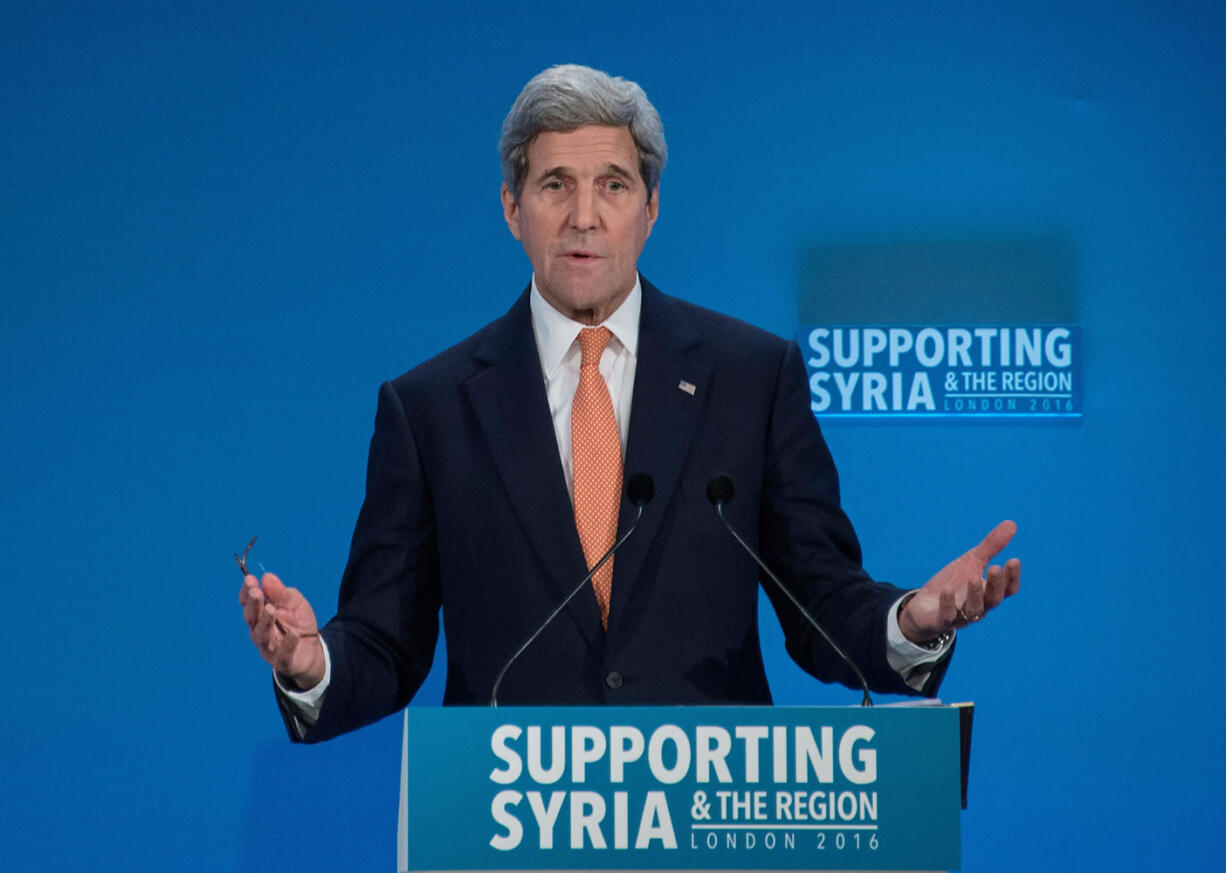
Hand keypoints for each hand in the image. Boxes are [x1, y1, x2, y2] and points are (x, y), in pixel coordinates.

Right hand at [239, 572, 325, 689]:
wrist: (312, 651)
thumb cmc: (299, 623)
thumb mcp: (295, 603)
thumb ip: (281, 593)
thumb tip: (267, 577)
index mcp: (260, 615)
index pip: (248, 603)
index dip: (247, 592)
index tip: (249, 579)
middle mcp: (260, 631)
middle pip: (252, 619)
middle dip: (253, 605)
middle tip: (256, 592)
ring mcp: (269, 648)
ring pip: (262, 636)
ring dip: (265, 622)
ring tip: (271, 609)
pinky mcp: (283, 661)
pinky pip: (283, 654)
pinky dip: (288, 643)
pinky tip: (293, 632)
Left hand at [898, 520, 1020, 643]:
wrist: (924, 606)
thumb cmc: (954, 583)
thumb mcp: (971, 562)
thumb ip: (991, 547)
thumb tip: (1012, 523)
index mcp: (988, 593)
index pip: (1007, 589)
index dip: (1012, 577)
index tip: (1014, 560)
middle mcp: (979, 607)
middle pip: (993, 599)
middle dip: (995, 584)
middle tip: (995, 568)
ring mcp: (960, 616)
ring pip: (974, 610)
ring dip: (975, 595)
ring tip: (973, 577)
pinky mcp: (940, 621)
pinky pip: (946, 616)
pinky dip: (948, 604)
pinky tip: (947, 590)